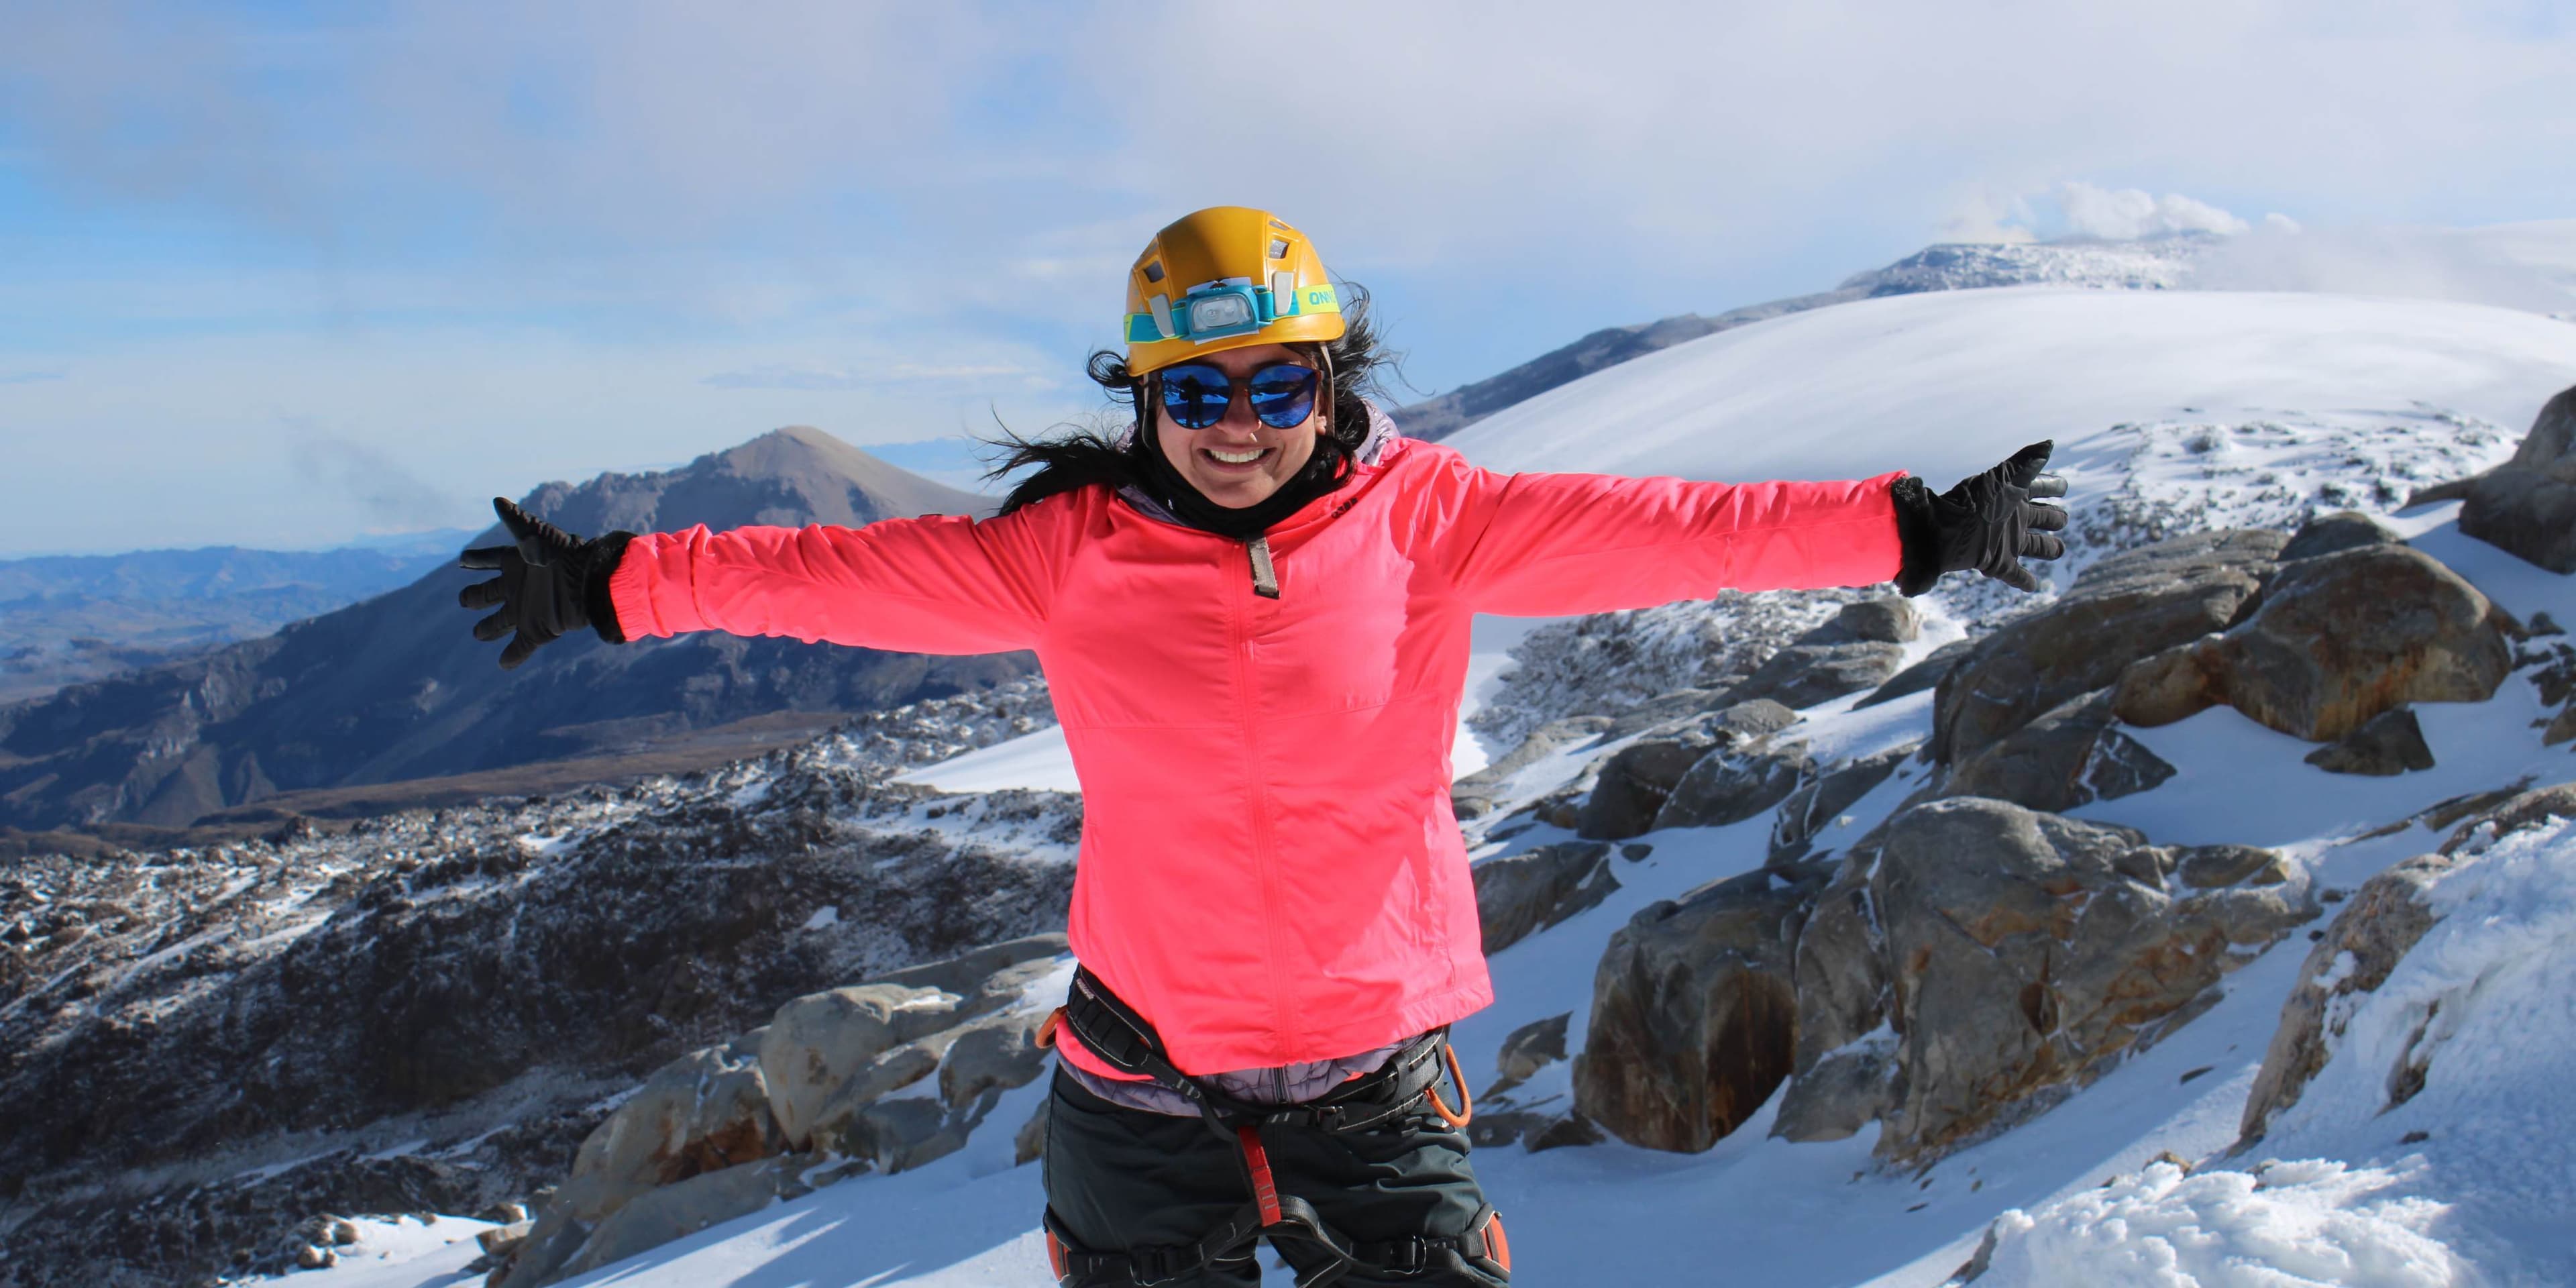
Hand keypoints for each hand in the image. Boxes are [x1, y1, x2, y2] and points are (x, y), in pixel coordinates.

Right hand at [457, 498, 633, 668]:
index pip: (489, 560)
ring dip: (489, 628)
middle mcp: (519, 587)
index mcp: (517, 563)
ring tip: (479, 632)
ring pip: (500, 622)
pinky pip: (520, 647)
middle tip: (466, 599)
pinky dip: (512, 656)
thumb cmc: (564, 555)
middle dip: (475, 597)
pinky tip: (503, 664)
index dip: (476, 560)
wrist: (592, 582)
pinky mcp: (537, 631)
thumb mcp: (537, 536)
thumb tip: (497, 500)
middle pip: (489, 594)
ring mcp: (527, 610)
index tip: (463, 560)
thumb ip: (516, 521)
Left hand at [1893, 440, 2069, 594]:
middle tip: (2061, 518)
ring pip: (2035, 546)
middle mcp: (2013, 518)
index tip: (2063, 486)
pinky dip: (2025, 581)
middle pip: (2042, 518)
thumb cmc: (1973, 501)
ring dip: (2048, 548)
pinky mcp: (1997, 563)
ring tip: (2058, 549)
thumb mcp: (2003, 478)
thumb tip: (2049, 444)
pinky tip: (2034, 586)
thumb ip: (2027, 462)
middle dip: (2054, 518)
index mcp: (2014, 497)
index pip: (2041, 488)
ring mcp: (2006, 542)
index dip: (2053, 486)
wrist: (1942, 529)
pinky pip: (2015, 575)